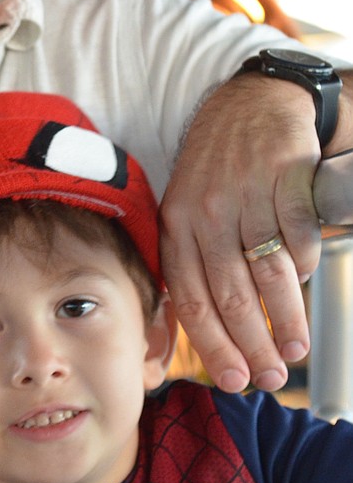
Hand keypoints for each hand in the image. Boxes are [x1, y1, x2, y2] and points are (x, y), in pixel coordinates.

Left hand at [160, 74, 320, 391]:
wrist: (250, 102)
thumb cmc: (217, 168)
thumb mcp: (186, 208)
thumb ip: (191, 260)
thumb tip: (199, 329)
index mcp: (177, 225)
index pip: (192, 298)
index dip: (214, 345)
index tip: (235, 380)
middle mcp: (207, 212)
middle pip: (230, 295)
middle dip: (252, 346)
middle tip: (272, 379)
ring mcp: (246, 193)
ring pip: (268, 274)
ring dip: (284, 319)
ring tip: (296, 349)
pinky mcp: (285, 176)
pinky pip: (299, 237)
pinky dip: (304, 266)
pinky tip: (305, 284)